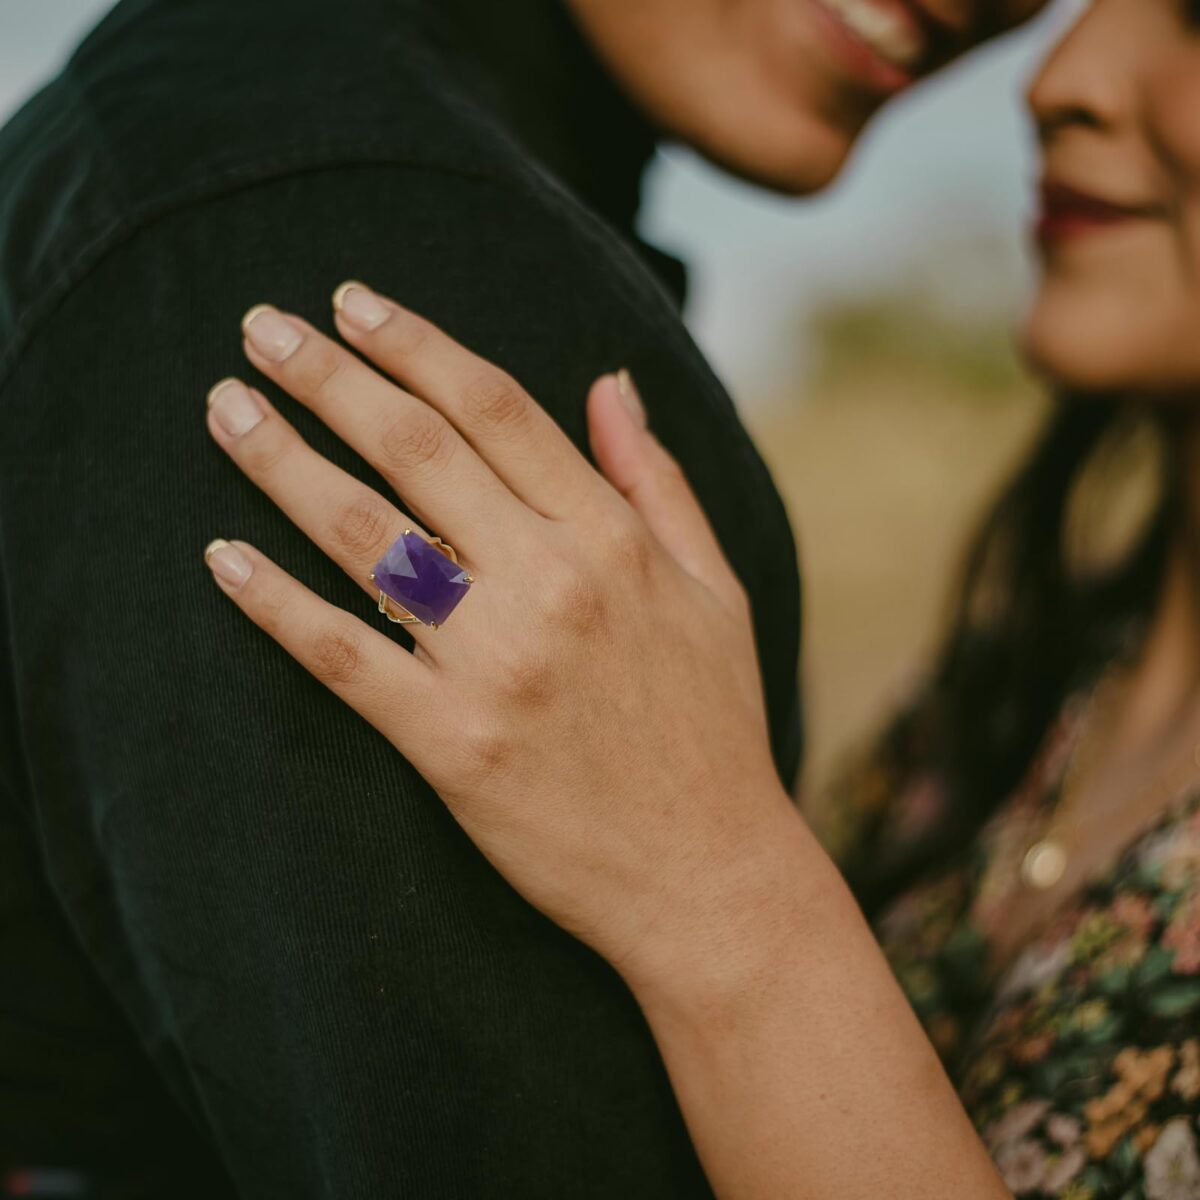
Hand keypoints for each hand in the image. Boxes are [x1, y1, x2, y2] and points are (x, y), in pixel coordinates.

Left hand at [202, 283, 800, 990]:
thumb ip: (658, 481)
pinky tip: (221, 558)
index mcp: (613, 540)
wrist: (708, 875)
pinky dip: (275, 604)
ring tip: (225, 411)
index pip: (495, 410)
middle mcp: (551, 586)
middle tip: (259, 328)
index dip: (415, 345)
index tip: (353, 303)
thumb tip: (610, 382)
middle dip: (328, 377)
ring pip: (366, 538)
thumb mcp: (717, 589)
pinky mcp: (450, 744)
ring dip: (282, 464)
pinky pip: (343, 657)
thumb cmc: (716, 727)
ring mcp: (496, 665)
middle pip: (416, 451)